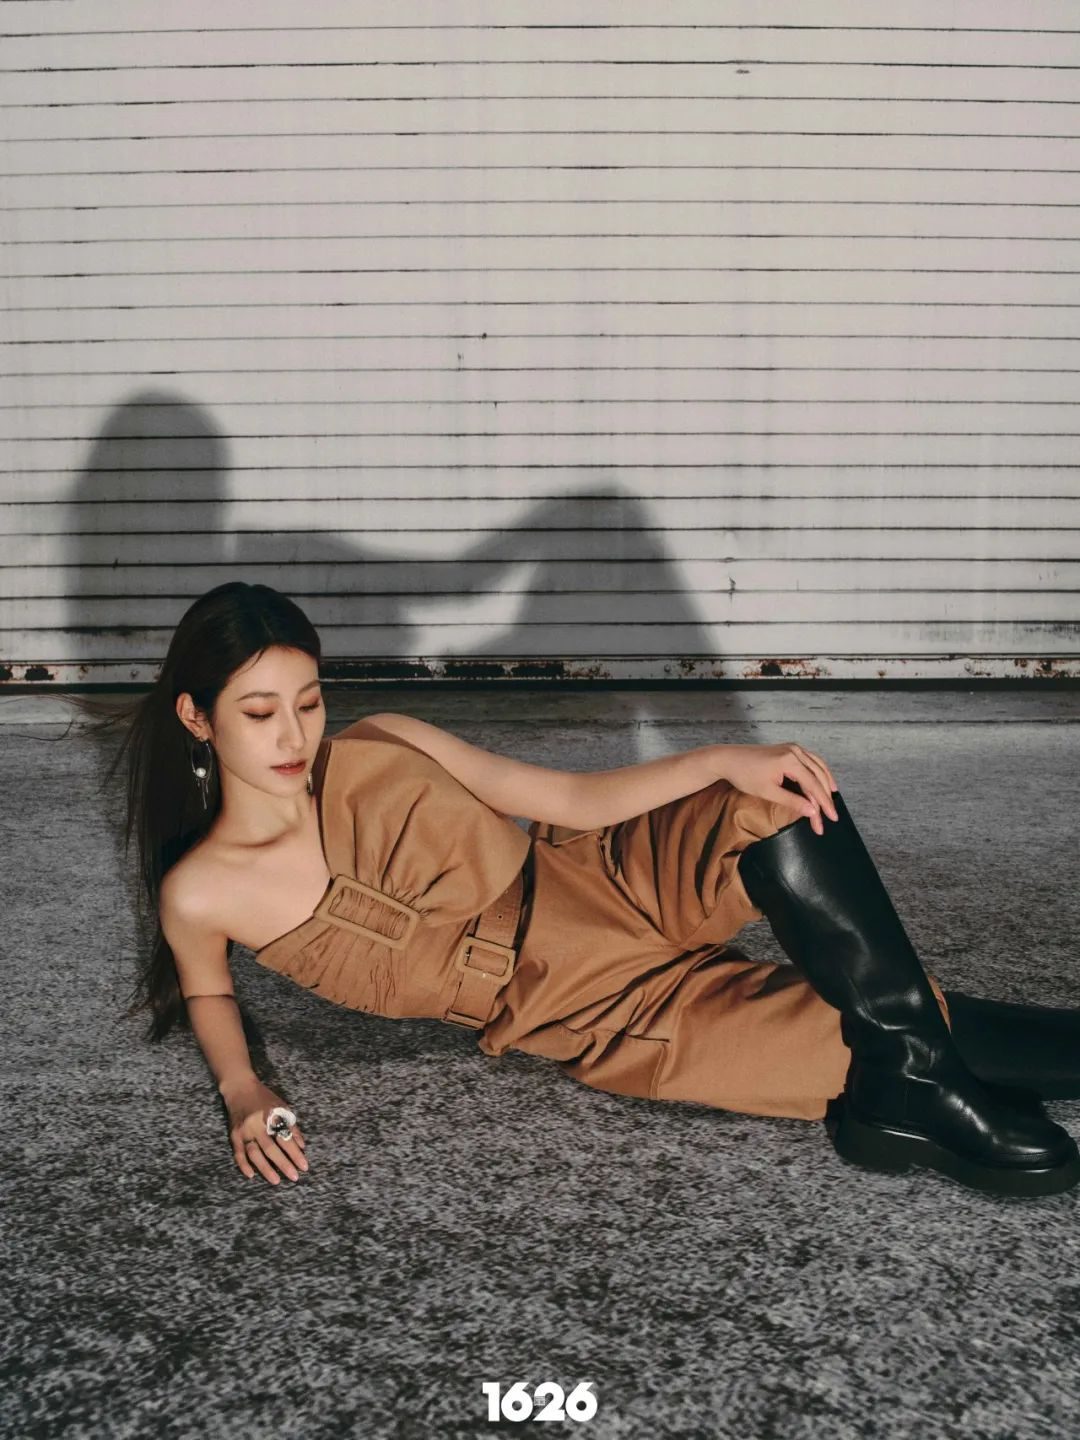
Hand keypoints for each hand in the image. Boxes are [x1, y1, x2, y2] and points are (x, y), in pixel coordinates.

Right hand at [221, 1077, 309, 1185]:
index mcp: (272, 1115)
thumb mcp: (282, 1106)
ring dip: (265, 1168)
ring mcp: (244, 1130)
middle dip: (284, 1164)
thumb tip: (301, 1146)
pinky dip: (243, 1165)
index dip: (295, 1153)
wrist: (239, 1087)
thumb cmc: (264, 1098)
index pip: (286, 1138)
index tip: (304, 1166)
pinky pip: (238, 1152)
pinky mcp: (234, 1134)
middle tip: (294, 1177)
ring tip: (276, 1181)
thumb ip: (292, 1126)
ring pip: (254, 1153)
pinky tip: (251, 1175)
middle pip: (271, 1148)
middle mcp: (257, 1123)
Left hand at [718, 742, 838, 834]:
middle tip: (831, 816)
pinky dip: (818, 771)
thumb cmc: (744, 775)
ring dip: (826, 782)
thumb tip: (812, 812)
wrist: (728, 759)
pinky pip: (811, 760)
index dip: (824, 803)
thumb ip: (792, 801)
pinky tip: (822, 779)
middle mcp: (795, 751)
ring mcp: (793, 748)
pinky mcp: (789, 749)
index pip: (813, 785)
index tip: (831, 818)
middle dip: (825, 797)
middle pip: (818, 776)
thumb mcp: (768, 792)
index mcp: (790, 761)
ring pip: (818, 766)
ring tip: (833, 797)